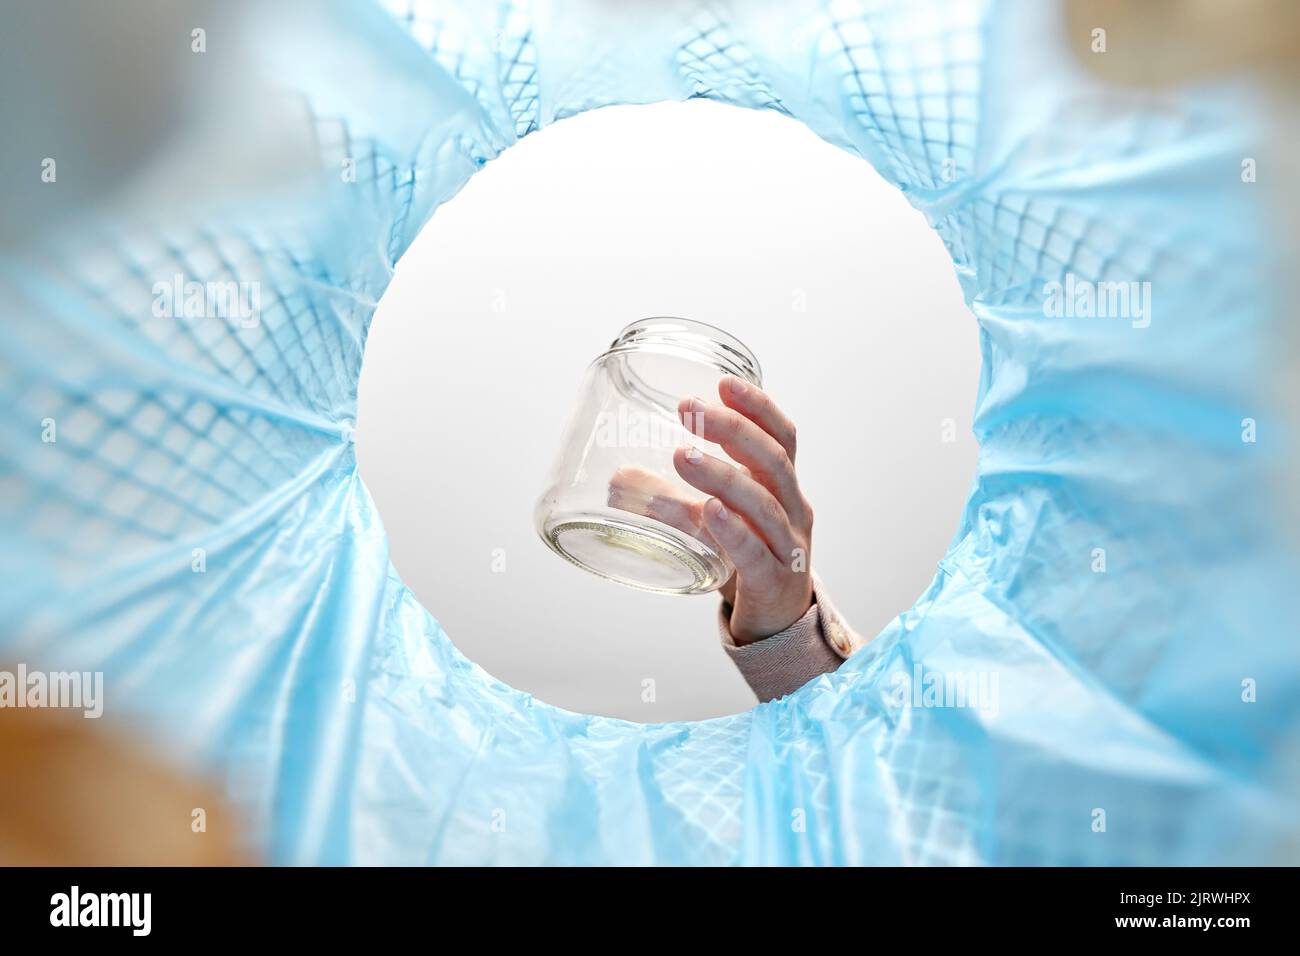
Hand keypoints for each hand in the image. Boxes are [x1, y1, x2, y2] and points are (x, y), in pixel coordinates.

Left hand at [673, 376, 813, 643]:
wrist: (778, 623)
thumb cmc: (748, 560)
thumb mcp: (713, 521)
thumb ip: (672, 498)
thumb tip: (617, 479)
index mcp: (783, 487)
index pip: (782, 437)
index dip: (758, 407)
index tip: (724, 383)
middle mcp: (793, 510)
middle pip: (773, 461)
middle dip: (732, 430)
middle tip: (690, 410)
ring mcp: (788, 547)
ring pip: (763, 504)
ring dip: (722, 475)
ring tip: (682, 456)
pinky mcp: (774, 582)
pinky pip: (756, 553)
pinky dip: (733, 530)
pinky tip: (709, 512)